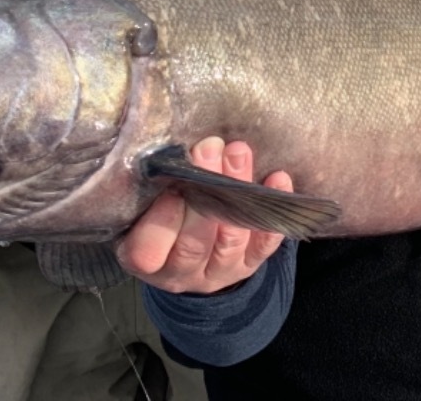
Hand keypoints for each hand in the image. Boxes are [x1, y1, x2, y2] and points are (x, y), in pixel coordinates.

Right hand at [117, 137, 290, 294]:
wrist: (187, 257)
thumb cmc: (158, 219)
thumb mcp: (143, 211)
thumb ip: (151, 190)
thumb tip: (169, 151)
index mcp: (146, 260)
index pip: (148, 252)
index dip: (161, 221)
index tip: (173, 183)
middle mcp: (181, 272)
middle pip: (194, 243)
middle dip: (205, 191)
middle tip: (209, 147)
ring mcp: (218, 272)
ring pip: (231, 240)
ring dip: (237, 192)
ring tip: (238, 152)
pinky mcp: (247, 266)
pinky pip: (264, 245)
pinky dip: (272, 214)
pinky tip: (277, 179)